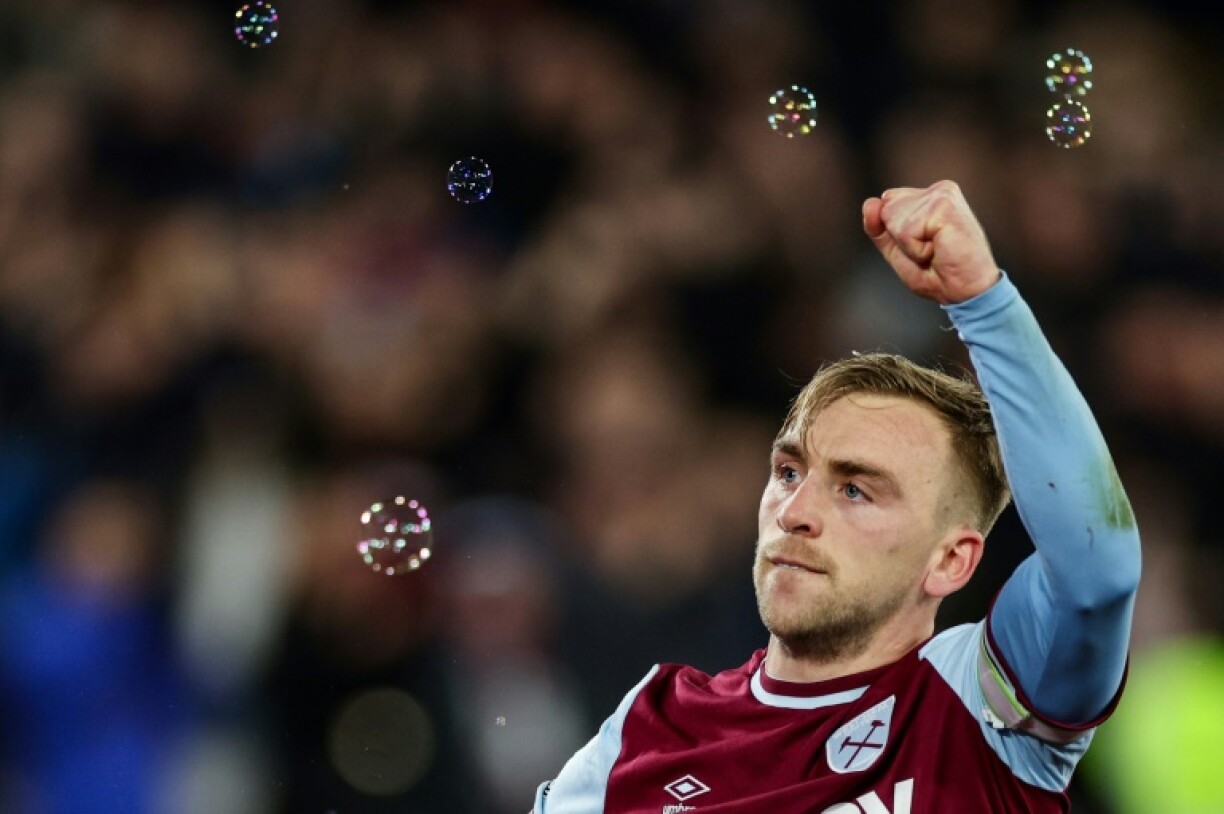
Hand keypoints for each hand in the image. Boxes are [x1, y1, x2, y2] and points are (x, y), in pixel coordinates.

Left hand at [862, 180, 1000, 304]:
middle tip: (931, 251)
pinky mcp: (943, 206)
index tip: (924, 245)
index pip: (885, 203)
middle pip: (886, 209)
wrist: (965, 292)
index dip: (894, 233)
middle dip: (900, 240)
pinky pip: (905, 231)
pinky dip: (916, 250)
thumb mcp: (897, 249)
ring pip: (893, 219)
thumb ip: (878, 226)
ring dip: (909, 246)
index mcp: (930, 195)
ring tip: (936, 251)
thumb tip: (870, 203)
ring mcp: (942, 195)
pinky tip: (938, 250)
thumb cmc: (936, 273)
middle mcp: (938, 189)